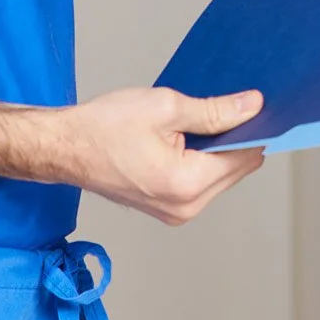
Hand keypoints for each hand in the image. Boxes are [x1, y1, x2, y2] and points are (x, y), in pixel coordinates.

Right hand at [48, 87, 265, 224]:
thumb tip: (252, 107)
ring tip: (195, 123)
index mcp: (187, 184)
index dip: (253, 129)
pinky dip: (201, 161)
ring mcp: (176, 212)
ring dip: (217, 151)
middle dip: (235, 139)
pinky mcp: (168, 209)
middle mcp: (186, 207)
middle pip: (236, 170)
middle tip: (223, 107)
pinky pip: (201, 183)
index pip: (244, 157)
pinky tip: (186, 139)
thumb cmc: (103, 128)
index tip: (256, 107)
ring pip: (220, 177)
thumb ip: (214, 111)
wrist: (63, 148)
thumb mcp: (165, 108)